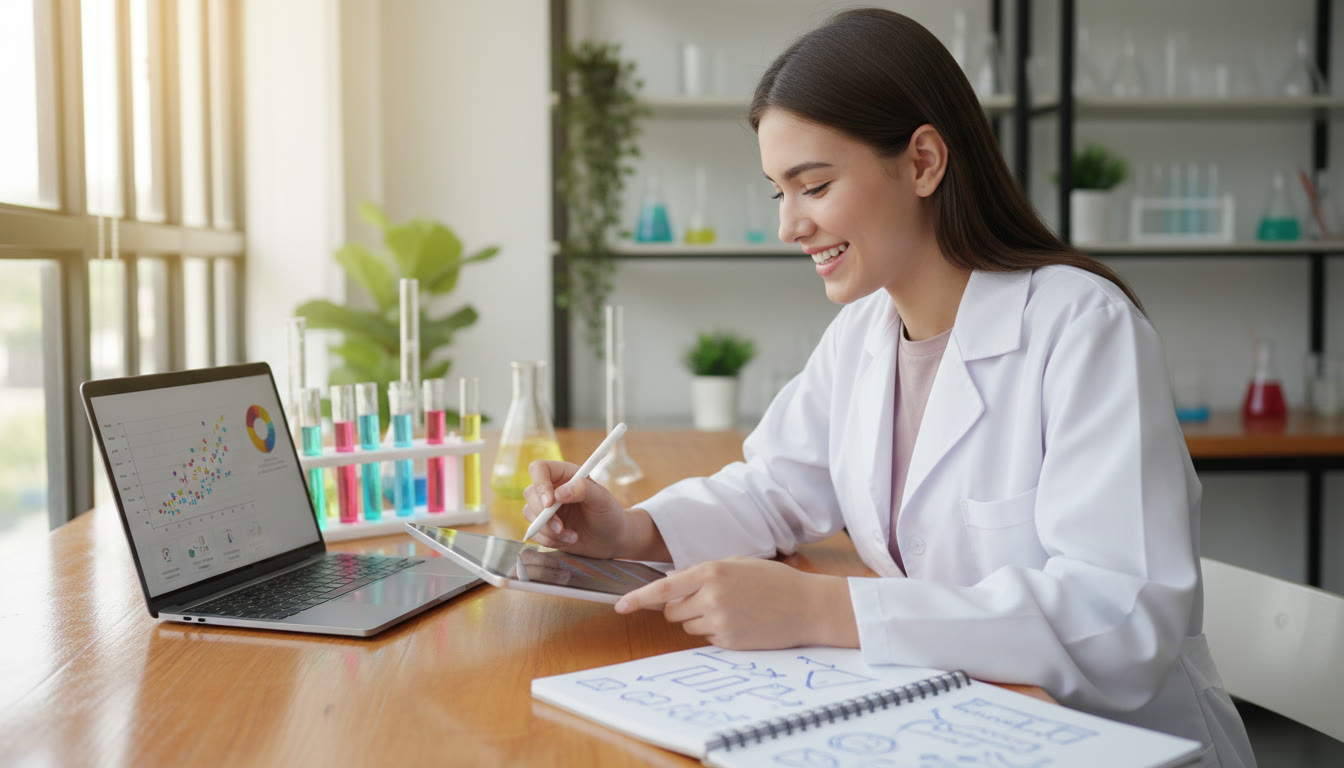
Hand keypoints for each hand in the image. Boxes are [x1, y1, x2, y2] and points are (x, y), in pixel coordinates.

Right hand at [522, 459, 633, 559]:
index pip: (538, 469)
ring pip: (529, 514)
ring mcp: (545, 508)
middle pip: (530, 493)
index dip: (540, 484)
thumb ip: (583, 490)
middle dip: (544, 515)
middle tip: (561, 528)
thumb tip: (559, 493)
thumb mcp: (602, 499)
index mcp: (564, 474)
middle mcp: (552, 488)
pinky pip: (535, 532)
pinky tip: (568, 540)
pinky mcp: (544, 526)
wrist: (611, 539)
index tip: (550, 503)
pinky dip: (549, 540)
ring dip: (548, 530)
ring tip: (572, 536)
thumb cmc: (609, 514)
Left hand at [613, 558, 859, 650]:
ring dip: (700, 620)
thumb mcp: (737, 564)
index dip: (638, 599)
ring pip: (688, 626)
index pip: (663, 589)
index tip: (620, 606)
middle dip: (680, 608)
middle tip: (707, 600)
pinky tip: (741, 622)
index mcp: (711, 571)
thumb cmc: (774, 582)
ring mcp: (720, 621)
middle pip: (672, 611)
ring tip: (732, 610)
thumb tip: (671, 584)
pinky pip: (707, 639)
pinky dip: (717, 632)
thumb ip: (702, 571)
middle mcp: (711, 597)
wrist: (809, 607)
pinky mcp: (729, 642)